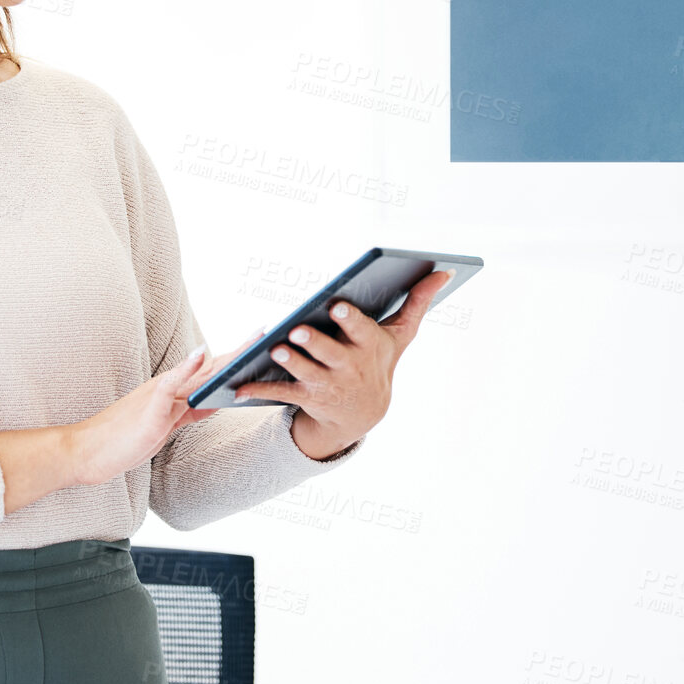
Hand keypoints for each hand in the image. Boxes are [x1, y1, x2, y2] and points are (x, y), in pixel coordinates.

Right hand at [68, 328, 265, 485]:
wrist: (88, 452)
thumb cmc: (125, 440)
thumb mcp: (166, 425)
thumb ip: (190, 411)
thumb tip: (218, 400)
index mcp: (174, 391)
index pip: (212, 371)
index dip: (238, 358)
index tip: (262, 344)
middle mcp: (169, 387)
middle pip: (212, 366)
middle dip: (242, 352)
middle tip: (269, 334)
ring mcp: (159, 395)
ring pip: (198, 371)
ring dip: (226, 356)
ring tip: (251, 341)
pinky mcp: (150, 407)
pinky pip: (169, 385)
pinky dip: (185, 369)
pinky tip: (200, 356)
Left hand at [232, 267, 453, 458]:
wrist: (364, 413)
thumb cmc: (379, 360)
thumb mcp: (401, 335)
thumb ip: (419, 302)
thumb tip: (446, 270)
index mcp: (369, 346)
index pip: (361, 331)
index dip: (349, 320)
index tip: (337, 305)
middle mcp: (349, 367)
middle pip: (330, 354)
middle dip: (315, 342)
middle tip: (297, 328)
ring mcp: (326, 384)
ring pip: (305, 373)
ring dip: (289, 362)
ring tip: (274, 348)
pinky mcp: (305, 397)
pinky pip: (280, 393)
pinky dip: (258, 390)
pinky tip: (238, 386)